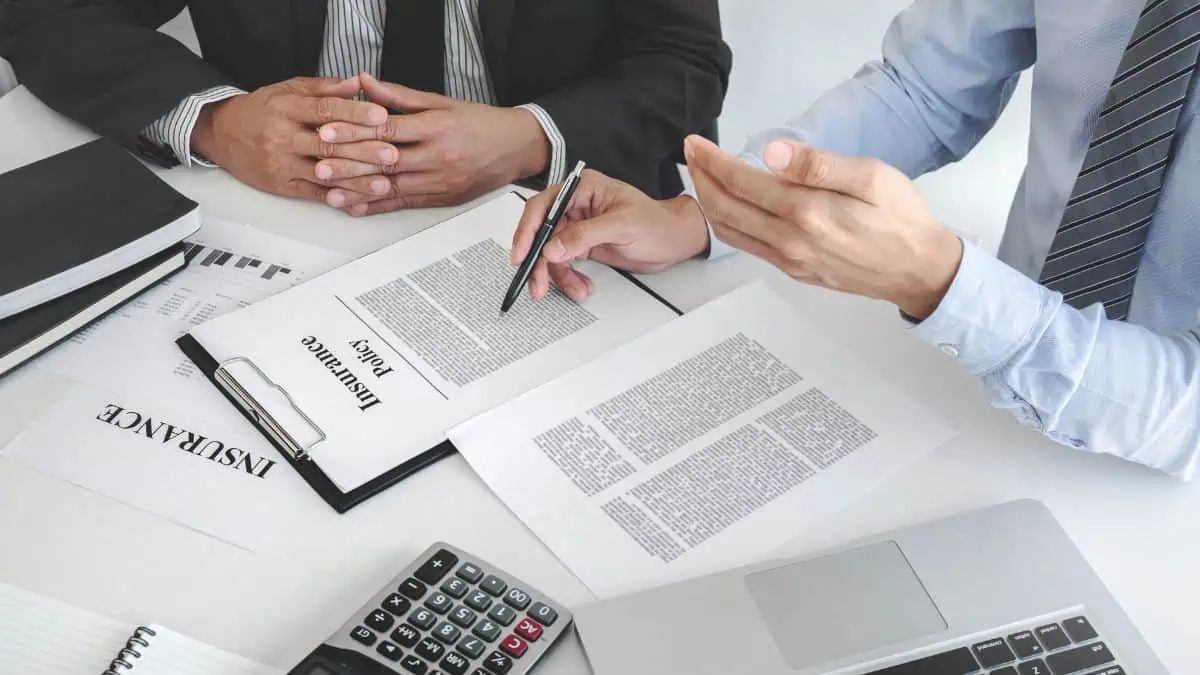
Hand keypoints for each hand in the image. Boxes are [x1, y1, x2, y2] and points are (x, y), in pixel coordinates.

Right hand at [191, 76, 397, 203]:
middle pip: (327, 144)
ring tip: (383, 184)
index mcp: (287, 107)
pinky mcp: (281, 185)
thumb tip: (358, 83)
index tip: (381, 116)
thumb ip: (324, 88)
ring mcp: (282, 163)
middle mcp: (283, 136)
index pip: (325, 110)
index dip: (354, 114)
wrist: (221, 134)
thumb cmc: (262, 110)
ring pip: (323, 173)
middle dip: (363, 151)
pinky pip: (313, 194)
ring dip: (356, 181)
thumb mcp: (289, 89)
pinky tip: (358, 202)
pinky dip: (337, 198)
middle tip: (392, 154)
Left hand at [315, 73, 550, 214]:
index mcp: (437, 127)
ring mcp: (441, 182)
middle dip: (350, 165)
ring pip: (393, 188)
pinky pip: (405, 204)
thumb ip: (400, 96)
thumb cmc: (480, 123)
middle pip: (386, 163)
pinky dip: (379, 207)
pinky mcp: (442, 199)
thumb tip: (364, 83)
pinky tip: (358, 208)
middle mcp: (438, 157)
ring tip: (331, 193)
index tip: (329, 131)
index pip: (388, 131)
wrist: (516, 148)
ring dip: (359, 192)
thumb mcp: (442, 102)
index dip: (356, 132)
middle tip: (320, 166)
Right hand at [511, 170, 709, 302]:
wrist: (675, 241)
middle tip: (537, 283)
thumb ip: (585, 235)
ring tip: (574, 290)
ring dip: (556, 275)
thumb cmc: (657, 223)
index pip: (543, 206)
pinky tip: (582, 286)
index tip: (521, 254)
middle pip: (542, 233)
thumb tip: (554, 247)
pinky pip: (564, 263)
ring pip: (551, 252)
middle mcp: (576, 206)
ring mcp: (578, 227)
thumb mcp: (622, 226)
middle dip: (539, 260)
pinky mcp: (583, 246)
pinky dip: (569, 278)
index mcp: (582, 189)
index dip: (528, 230)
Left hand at [684, 135, 962, 318]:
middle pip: (726, 209)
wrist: (919, 270)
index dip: (713, 161)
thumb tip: (771, 153)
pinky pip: (749, 247)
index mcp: (806, 213)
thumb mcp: (871, 177)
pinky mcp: (795, 271)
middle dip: (702, 179)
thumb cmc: (900, 218)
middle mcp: (790, 241)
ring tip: (701, 178)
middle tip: (690, 155)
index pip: (742, 183)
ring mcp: (790, 260)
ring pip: (732, 232)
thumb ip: (818, 165)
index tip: (695, 143)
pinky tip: (729, 208)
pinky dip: (728, 225)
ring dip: (709, 203)